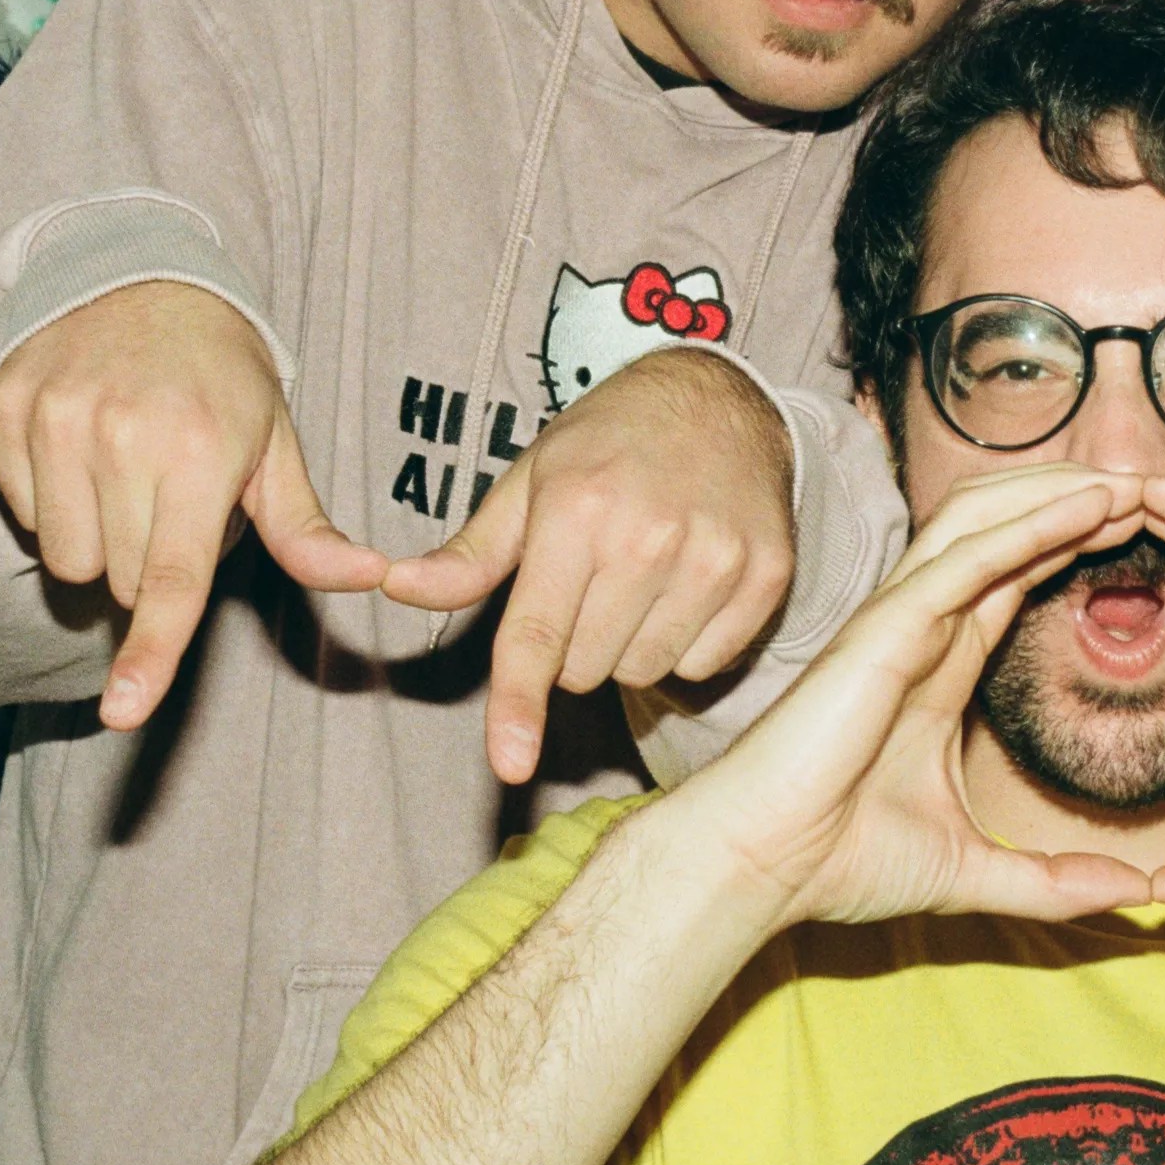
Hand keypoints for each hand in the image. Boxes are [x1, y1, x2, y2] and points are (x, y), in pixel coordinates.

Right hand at [0, 280, 386, 728]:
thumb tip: (369, 578)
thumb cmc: (223, 380)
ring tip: (128, 478)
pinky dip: (52, 502)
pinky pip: (22, 511)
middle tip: (172, 503)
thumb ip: (308, 530)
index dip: (150, 653)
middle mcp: (123, 437)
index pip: (171, 579)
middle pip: (120, 582)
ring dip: (98, 542)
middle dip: (149, 566)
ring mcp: (56, 420)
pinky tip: (84, 453)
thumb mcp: (276, 447)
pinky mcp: (7, 409)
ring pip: (67, 557)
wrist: (144, 278)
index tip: (123, 711)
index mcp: (201, 453)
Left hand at [383, 348, 798, 782]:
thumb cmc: (610, 443)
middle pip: (586, 668)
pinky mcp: (766, 575)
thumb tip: (398, 588)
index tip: (511, 765)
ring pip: (645, 671)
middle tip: (592, 588)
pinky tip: (688, 588)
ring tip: (643, 583)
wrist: (720, 400)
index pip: (537, 635)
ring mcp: (715, 558)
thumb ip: (471, 553)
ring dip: (631, 648)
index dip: (518, 706)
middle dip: (575, 647)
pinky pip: (706, 662)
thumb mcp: (531, 482)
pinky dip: (688, 643)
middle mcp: (649, 537)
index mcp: (578, 510)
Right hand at [669, 465, 1152, 928]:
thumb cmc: (837, 861)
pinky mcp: (887, 627)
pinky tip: (1091, 508)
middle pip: (1010, 526)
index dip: (1078, 541)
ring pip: (989, 520)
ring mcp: (902, 619)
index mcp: (941, 662)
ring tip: (1137, 483)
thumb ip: (1052, 881)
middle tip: (1161, 491)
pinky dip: (1032, 525)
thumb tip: (1133, 895)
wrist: (760, 871)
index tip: (1150, 532)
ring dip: (1064, 493)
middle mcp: (923, 626)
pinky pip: (970, 558)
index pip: (1021, 573)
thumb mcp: (971, 873)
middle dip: (1081, 499)